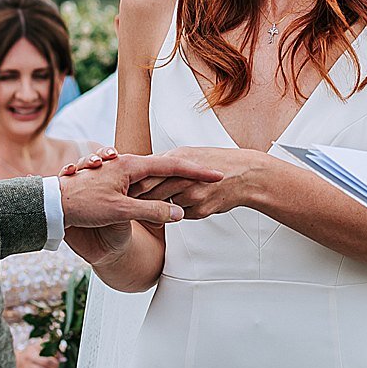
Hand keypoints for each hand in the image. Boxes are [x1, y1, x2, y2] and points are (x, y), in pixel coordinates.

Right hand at [15, 341, 61, 367]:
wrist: (13, 360)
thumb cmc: (30, 352)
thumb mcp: (38, 346)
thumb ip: (51, 349)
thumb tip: (63, 358)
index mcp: (30, 354)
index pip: (47, 361)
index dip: (55, 362)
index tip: (57, 360)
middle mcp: (26, 364)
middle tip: (55, 367)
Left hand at [57, 152, 220, 229]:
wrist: (53, 203)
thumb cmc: (83, 205)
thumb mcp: (121, 212)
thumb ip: (151, 212)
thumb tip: (178, 214)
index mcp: (131, 166)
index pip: (173, 165)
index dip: (197, 171)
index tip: (217, 174)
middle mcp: (127, 163)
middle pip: (166, 165)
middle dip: (190, 170)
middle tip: (212, 175)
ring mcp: (119, 169)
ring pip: (153, 173)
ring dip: (174, 177)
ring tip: (199, 178)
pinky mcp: (112, 178)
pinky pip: (140, 180)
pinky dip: (155, 184)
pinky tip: (161, 191)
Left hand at [131, 146, 275, 219]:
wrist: (246, 175)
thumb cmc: (216, 161)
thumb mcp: (190, 153)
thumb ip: (166, 162)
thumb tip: (143, 168)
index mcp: (179, 159)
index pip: (145, 175)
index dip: (130, 184)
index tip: (120, 190)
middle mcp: (184, 178)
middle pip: (150, 192)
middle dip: (137, 199)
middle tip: (125, 203)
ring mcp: (193, 195)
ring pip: (163, 206)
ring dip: (154, 209)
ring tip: (146, 210)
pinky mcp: (201, 210)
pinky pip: (180, 214)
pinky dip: (175, 212)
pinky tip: (178, 208)